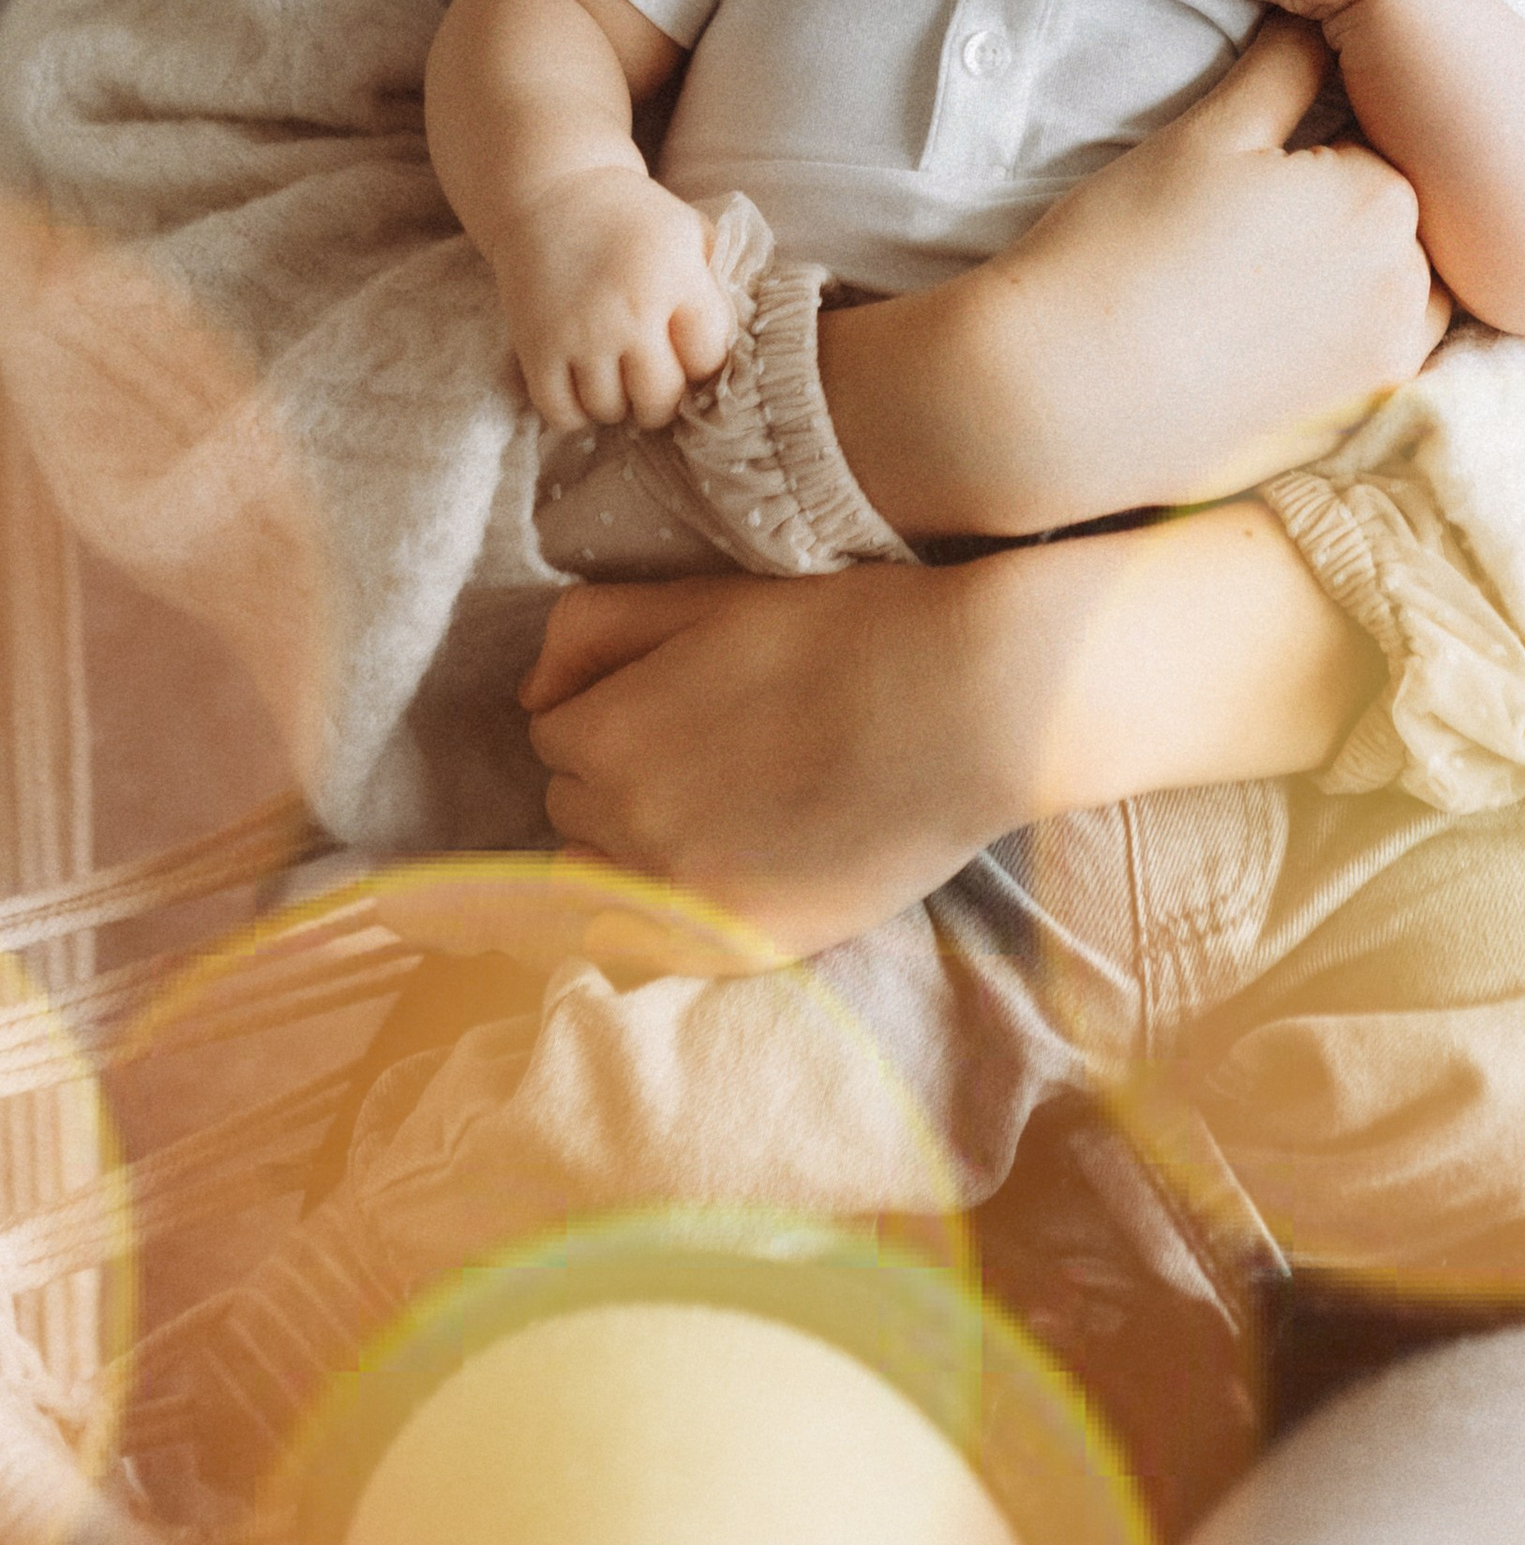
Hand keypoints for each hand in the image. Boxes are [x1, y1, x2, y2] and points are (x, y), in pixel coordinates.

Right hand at [491, 169, 735, 431]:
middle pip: (660, 397)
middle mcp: (631, 310)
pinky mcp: (536, 345)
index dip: (704, 363)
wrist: (551, 188)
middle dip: (664, 399)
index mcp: (676, 277)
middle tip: (656, 382)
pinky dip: (575, 413)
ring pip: (610, 409)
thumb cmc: (629, 213)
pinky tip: (584, 388)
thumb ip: (717, 280)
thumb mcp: (689, 230)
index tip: (690, 353)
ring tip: (619, 380)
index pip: (709, 358)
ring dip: (619, 404)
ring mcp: (580, 332)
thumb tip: (738, 340)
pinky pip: (561, 412)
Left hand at [519, 566, 1023, 956]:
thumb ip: (591, 630)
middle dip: (617, 773)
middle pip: (573, 805)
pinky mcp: (742, 949)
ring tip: (720, 805)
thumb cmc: (845, 631)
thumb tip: (533, 694)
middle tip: (704, 741)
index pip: (555, 731)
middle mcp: (627, 830)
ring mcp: (683, 901)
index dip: (611, 703)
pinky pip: (652, 945)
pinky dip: (668, 910)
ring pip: (602, 877)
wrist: (972, 705)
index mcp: (605, 737)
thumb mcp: (709, 595)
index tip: (673, 691)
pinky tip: (730, 864)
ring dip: (636, 844)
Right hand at [825, 18, 1445, 540]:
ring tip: (1247, 274)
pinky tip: (1260, 328)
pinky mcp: (1353, 418)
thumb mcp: (1212, 134)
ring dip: (1343, 271)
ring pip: (1390, 283)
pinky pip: (1369, 351)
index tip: (1252, 166)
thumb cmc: (1128, 245)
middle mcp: (1409, 285)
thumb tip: (1326, 18)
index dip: (1312, 141)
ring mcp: (1386, 361)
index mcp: (1383, 198)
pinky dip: (1333, 333)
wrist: (1063, 392)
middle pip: (1391, 214)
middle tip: (1240, 224)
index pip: (1375, 138)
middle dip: (1336, 207)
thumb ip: (1286, 65)